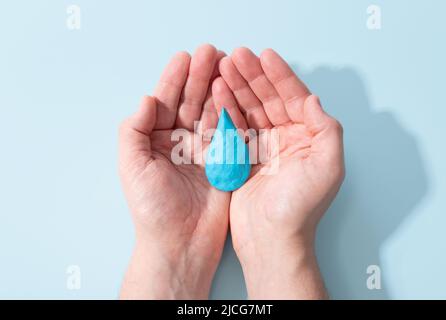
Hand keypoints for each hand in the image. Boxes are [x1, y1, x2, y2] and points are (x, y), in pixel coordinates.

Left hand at [119, 44, 228, 298]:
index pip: (165, 103)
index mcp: (155, 141)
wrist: (181, 244)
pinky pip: (228, 132)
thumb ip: (134, 131)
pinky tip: (235, 93)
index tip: (184, 57)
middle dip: (199, 76)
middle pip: (190, 102)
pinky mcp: (223, 161)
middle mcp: (179, 142)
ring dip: (217, 88)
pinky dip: (231, 112)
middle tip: (211, 52)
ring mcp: (203, 151)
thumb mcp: (132, 167)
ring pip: (211, 112)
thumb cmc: (152, 209)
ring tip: (226, 64)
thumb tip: (146, 98)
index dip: (174, 79)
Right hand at [212, 48, 344, 298]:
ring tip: (223, 68)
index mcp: (309, 138)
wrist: (271, 240)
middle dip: (253, 76)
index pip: (294, 98)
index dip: (280, 75)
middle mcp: (287, 139)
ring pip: (250, 109)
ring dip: (238, 88)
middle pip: (270, 99)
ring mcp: (264, 147)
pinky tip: (218, 93)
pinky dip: (227, 110)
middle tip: (237, 56)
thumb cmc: (300, 209)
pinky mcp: (244, 158)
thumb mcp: (328, 168)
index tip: (264, 56)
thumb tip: (314, 98)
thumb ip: (327, 130)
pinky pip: (235, 127)